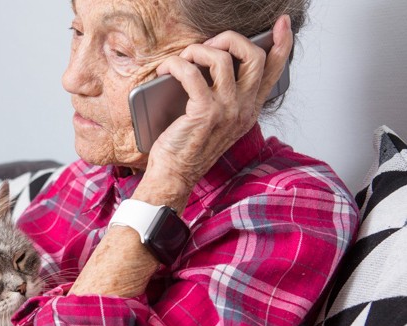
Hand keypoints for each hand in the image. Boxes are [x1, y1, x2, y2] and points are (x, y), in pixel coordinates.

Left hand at [133, 15, 293, 212]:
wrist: (175, 176)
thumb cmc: (188, 149)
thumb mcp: (216, 122)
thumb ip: (225, 98)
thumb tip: (214, 63)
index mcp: (250, 109)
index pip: (274, 71)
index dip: (281, 44)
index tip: (281, 24)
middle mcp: (243, 109)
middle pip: (254, 55)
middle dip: (230, 38)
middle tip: (209, 45)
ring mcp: (226, 110)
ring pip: (223, 58)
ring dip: (199, 50)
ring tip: (184, 58)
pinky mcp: (204, 112)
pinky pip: (191, 73)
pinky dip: (176, 64)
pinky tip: (167, 69)